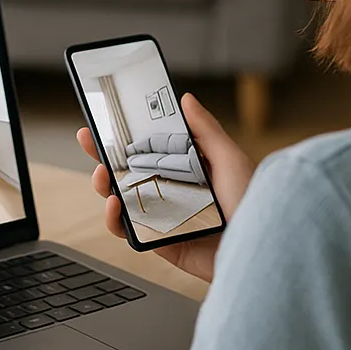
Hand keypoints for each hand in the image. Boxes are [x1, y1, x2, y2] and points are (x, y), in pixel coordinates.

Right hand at [77, 92, 253, 282]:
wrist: (262, 250)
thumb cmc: (255, 206)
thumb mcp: (230, 159)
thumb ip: (205, 130)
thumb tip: (185, 99)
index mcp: (188, 171)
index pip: (150, 150)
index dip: (126, 137)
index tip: (106, 122)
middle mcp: (174, 194)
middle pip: (129, 173)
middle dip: (104, 156)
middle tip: (88, 140)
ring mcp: (165, 219)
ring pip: (123, 201)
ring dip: (105, 185)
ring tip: (102, 174)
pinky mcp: (161, 244)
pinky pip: (129, 232)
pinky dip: (114, 219)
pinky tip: (116, 203)